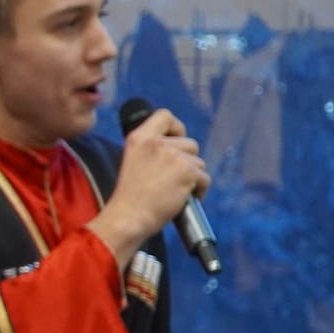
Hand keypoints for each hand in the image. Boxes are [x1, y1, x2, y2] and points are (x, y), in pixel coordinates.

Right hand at [88, 109, 209, 265]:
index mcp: (139, 138)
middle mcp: (156, 143)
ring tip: (176, 192)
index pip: (165, 115)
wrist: (129, 217)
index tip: (175, 142)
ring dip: (193, 178)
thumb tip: (179, 150)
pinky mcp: (187, 172)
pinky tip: (183, 200)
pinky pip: (205, 178)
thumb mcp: (133, 162)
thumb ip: (152, 150)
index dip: (176, 128)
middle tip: (172, 179)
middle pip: (190, 143)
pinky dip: (199, 191)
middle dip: (187, 162)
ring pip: (199, 162)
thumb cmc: (130, 197)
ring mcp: (173, 156)